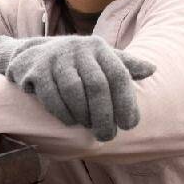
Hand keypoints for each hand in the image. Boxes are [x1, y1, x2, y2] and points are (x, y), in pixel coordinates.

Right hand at [0, 35, 154, 140]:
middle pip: (97, 86)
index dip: (126, 102)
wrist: (31, 54)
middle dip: (104, 115)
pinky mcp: (36, 70)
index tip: (129, 125)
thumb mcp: (100, 59)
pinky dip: (62, 112)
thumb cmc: (74, 62)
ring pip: (74, 91)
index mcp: (98, 48)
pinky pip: (51, 95)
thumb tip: (152, 69)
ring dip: (83, 114)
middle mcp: (78, 48)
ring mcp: (55, 58)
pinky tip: (69, 122)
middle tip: (107, 136)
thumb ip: (125, 65)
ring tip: (88, 127)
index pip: (118, 74)